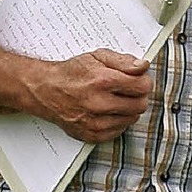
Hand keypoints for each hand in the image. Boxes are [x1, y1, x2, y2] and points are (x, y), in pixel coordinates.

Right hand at [28, 49, 152, 142]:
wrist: (46, 91)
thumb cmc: (72, 72)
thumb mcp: (98, 56)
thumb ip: (124, 60)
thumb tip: (143, 66)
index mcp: (102, 81)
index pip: (142, 86)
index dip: (144, 80)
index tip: (140, 78)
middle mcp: (99, 104)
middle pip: (140, 104)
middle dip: (138, 95)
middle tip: (130, 88)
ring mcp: (95, 123)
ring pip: (132, 118)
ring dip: (129, 108)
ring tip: (116, 98)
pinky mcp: (92, 135)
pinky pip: (120, 130)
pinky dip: (118, 120)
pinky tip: (109, 110)